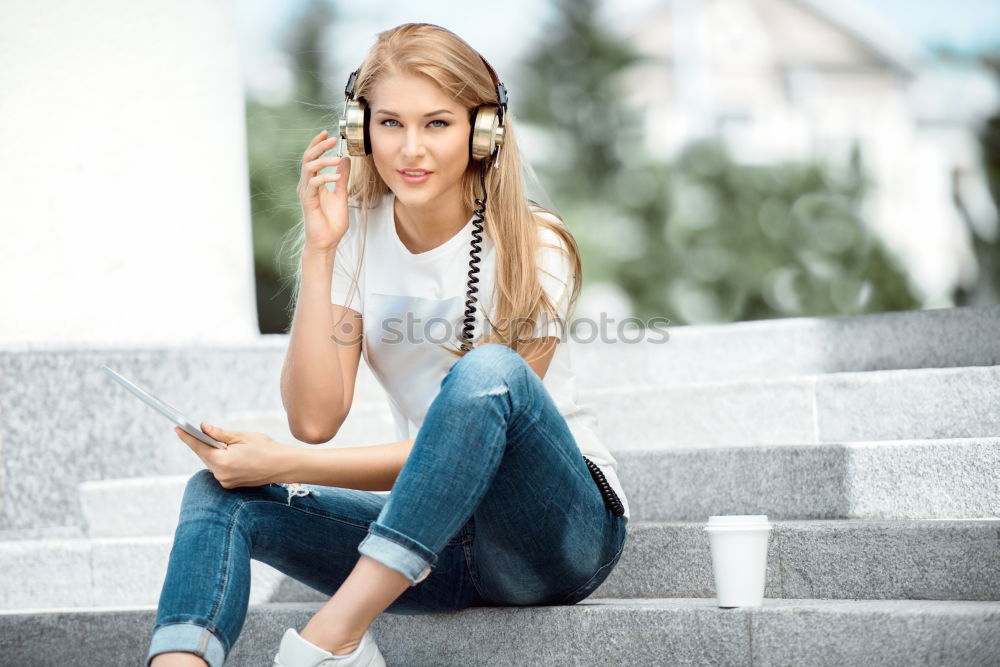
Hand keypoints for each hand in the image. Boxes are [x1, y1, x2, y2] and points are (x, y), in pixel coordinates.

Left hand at [174, 423, 296, 489]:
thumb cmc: (266, 448)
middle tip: (188, 430)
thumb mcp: (242, 437)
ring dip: (209, 451)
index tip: (177, 428)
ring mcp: (226, 482)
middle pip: (204, 456)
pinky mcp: (231, 484)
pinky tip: (220, 451)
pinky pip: (219, 469)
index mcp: (223, 462)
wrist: (284, 466)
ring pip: (211, 463)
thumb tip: (202, 427)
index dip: (187, 437)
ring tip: (205, 439)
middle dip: (198, 443)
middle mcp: (221, 475)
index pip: (199, 447)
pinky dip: (218, 459)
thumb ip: (219, 433)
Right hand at [297, 129, 351, 252]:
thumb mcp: (341, 194)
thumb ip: (342, 177)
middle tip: (331, 139)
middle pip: (307, 158)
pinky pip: (314, 184)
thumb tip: (345, 159)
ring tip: (337, 158)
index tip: (327, 133)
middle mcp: (307, 185)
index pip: (312, 158)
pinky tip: (337, 177)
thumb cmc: (332, 222)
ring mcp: (306, 193)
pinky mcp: (308, 202)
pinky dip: (325, 178)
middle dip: (319, 146)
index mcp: (313, 182)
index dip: (317, 144)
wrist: (327, 242)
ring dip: (323, 160)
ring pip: (309, 168)